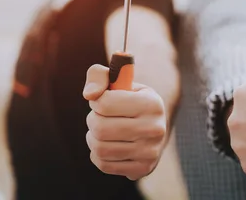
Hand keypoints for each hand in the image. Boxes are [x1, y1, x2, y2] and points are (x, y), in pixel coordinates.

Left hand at [83, 64, 166, 179]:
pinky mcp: (143, 168)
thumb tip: (89, 94)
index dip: (96, 100)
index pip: (105, 103)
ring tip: (100, 130)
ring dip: (92, 137)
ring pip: (99, 148)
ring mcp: (151, 151)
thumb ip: (98, 76)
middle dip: (92, 120)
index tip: (101, 99)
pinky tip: (106, 144)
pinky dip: (97, 154)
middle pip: (100, 128)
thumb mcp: (119, 80)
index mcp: (152, 103)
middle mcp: (155, 128)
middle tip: (98, 116)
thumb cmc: (129, 98)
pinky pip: (104, 164)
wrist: (152, 124)